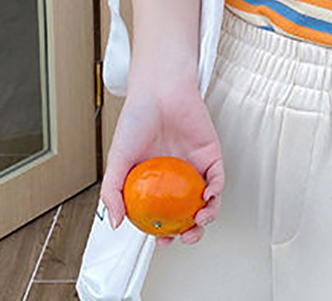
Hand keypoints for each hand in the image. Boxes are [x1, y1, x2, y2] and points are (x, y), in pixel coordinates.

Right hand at [99, 80, 224, 247]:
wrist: (158, 91)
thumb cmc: (137, 119)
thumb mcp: (117, 159)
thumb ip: (113, 192)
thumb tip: (116, 224)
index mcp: (154, 182)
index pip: (161, 215)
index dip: (164, 233)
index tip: (162, 242)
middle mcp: (175, 178)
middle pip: (187, 212)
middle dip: (190, 231)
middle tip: (185, 237)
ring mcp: (194, 167)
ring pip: (206, 199)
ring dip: (207, 216)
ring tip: (198, 221)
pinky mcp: (210, 154)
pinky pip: (217, 177)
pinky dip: (216, 190)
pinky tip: (208, 197)